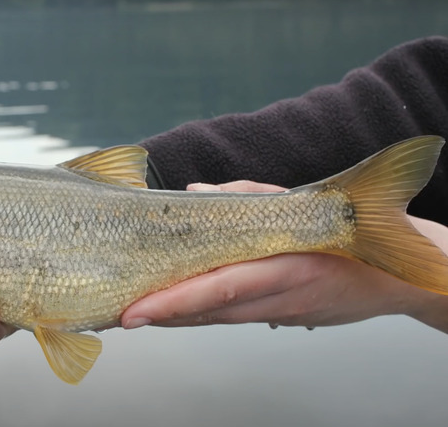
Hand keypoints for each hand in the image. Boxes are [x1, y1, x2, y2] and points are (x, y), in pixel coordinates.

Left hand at [121, 181, 447, 333]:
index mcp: (285, 264)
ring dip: (174, 317)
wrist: (393, 272)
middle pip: (210, 310)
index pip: (219, 287)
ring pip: (216, 317)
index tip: (136, 312)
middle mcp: (280, 293)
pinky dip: (198, 313)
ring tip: (132, 311)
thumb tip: (193, 194)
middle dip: (161, 314)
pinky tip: (170, 309)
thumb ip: (244, 198)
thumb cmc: (346, 229)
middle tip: (118, 313)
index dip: (174, 303)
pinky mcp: (281, 315)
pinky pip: (231, 317)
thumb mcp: (299, 204)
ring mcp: (281, 309)